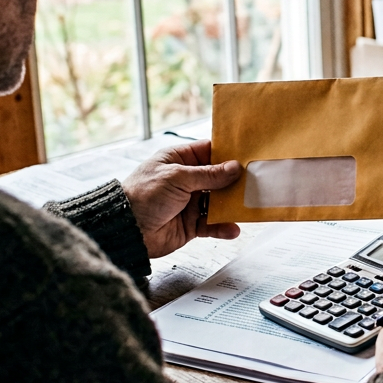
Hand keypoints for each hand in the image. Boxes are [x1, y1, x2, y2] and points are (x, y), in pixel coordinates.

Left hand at [121, 140, 242, 258]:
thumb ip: (208, 175)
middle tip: (255, 182)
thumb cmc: (142, 196)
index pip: (209, 152)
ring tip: (247, 206)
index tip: (248, 155)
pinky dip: (223, 227)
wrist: (127, 230)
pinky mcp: (191, 224)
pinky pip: (212, 224)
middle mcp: (186, 180)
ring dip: (232, 205)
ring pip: (219, 202)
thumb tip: (234, 168)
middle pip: (219, 178)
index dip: (228, 154)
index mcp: (179, 160)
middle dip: (235, 181)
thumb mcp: (177, 178)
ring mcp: (189, 202)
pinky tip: (232, 228)